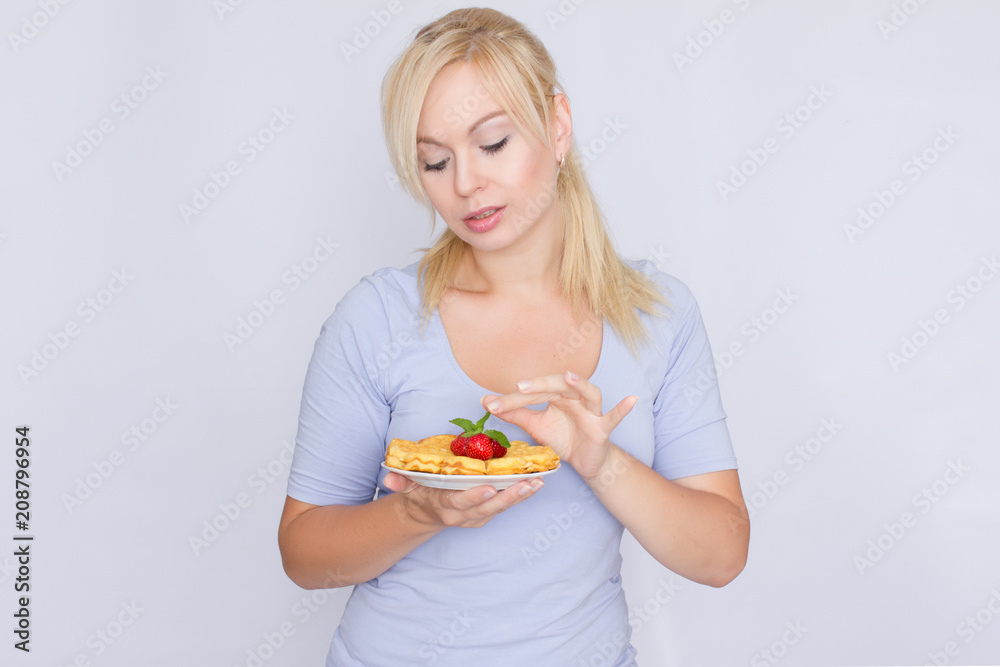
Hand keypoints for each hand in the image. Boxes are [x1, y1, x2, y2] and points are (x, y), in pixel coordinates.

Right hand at [382, 471, 542, 527]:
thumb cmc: (419, 494)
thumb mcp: (407, 488)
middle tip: (529, 484)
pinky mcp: (486, 514)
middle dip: (509, 496)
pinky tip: (535, 483)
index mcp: (445, 506)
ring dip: (520, 496)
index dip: (474, 497)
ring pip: (501, 507)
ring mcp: (477, 516)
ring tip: (538, 482)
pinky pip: (505, 505)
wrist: (424, 515)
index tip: (488, 488)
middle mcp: (463, 515)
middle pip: (488, 507)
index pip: (460, 502)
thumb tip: (389, 477)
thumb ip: (399, 481)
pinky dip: (520, 495)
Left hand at [482, 371, 636, 479]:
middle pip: (558, 386)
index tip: (490, 403)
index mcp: (556, 396)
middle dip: (539, 386)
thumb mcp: (535, 426)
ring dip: (580, 385)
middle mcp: (575, 398)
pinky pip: (614, 417)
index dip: (512, 399)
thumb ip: (513, 414)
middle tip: (520, 387)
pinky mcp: (602, 428)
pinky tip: (632, 400)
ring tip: (569, 377)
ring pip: (588, 394)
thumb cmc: (563, 437)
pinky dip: (623, 409)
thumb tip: (486, 401)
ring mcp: (591, 411)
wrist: (586, 461)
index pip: (533, 392)